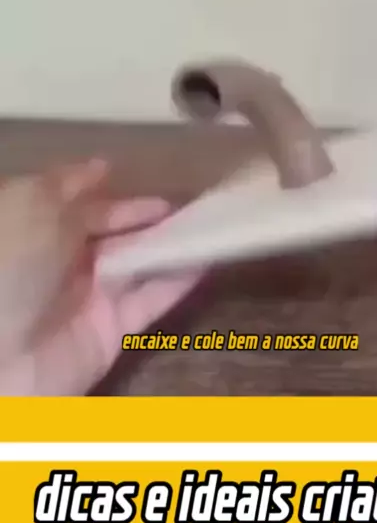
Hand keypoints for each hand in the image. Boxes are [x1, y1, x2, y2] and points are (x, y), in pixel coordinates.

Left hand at [0, 161, 204, 395]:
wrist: (2, 355)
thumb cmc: (13, 266)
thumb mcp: (30, 205)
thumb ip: (68, 183)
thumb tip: (100, 166)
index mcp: (38, 232)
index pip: (85, 210)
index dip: (119, 200)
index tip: (156, 188)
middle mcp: (64, 264)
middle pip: (115, 237)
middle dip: (149, 222)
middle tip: (191, 207)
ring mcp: (90, 299)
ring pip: (138, 266)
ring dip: (172, 247)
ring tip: (210, 226)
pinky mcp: (113, 331)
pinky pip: (150, 301)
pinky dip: (179, 282)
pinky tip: (206, 261)